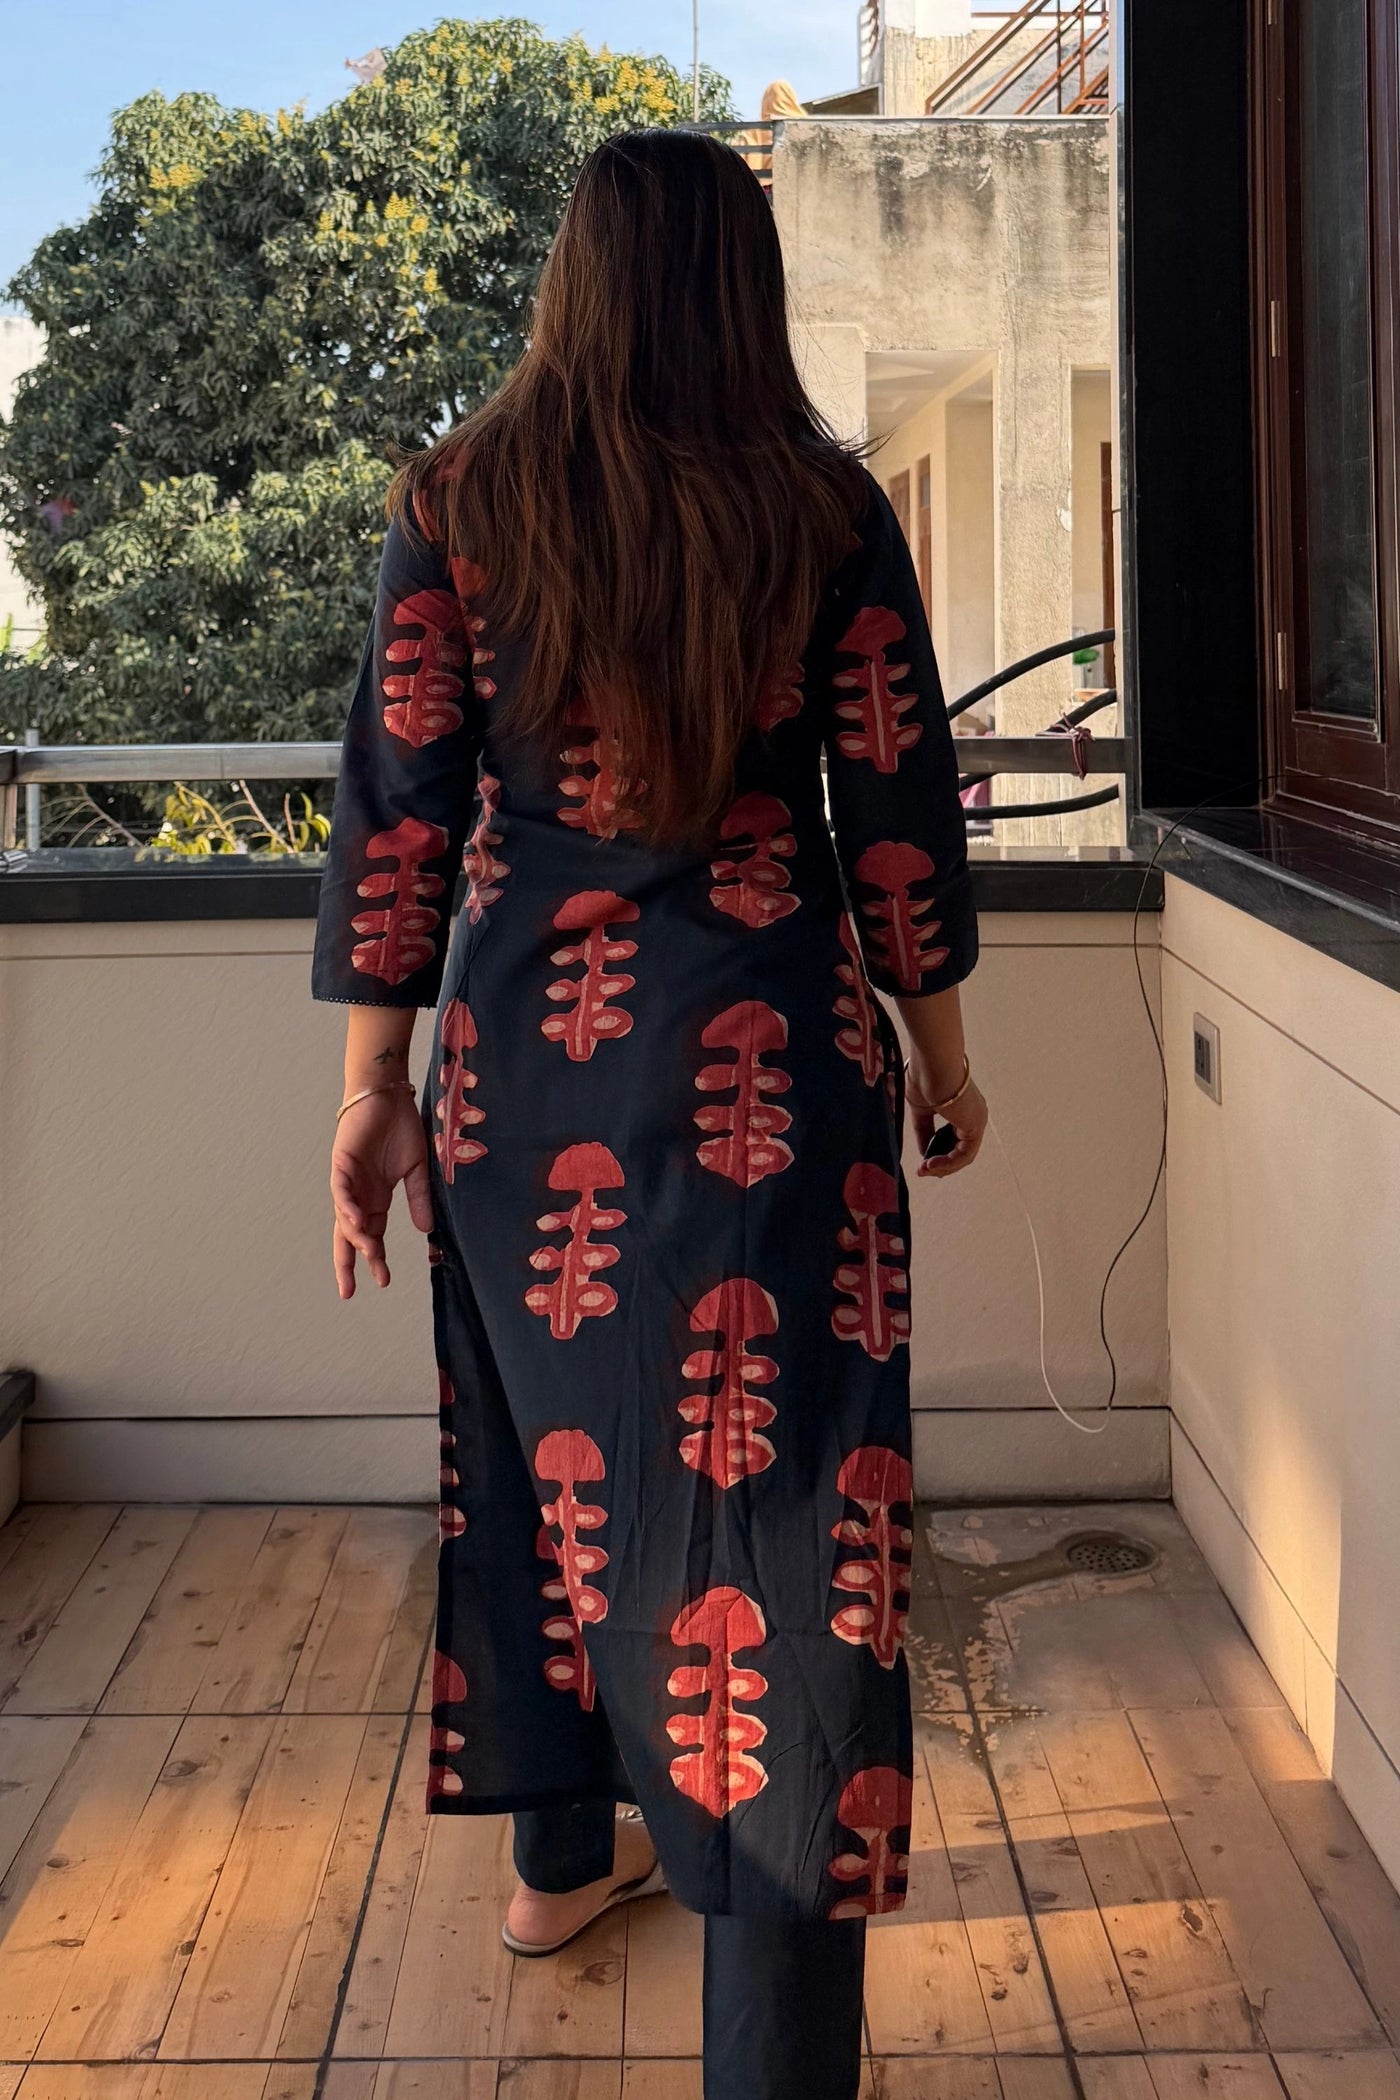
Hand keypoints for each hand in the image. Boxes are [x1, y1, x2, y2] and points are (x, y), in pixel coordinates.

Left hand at [330, 1088, 433, 1296]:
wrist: (388, 1094)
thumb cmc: (400, 1127)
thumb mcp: (416, 1170)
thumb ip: (418, 1199)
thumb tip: (426, 1231)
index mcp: (376, 1198)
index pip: (371, 1236)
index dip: (375, 1259)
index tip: (384, 1282)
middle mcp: (359, 1194)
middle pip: (348, 1235)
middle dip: (347, 1263)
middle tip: (349, 1291)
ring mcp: (348, 1179)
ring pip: (345, 1217)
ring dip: (355, 1237)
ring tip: (368, 1255)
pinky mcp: (342, 1163)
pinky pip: (341, 1190)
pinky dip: (347, 1207)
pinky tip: (357, 1222)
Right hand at [907, 1062, 987, 1180]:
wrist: (932, 1064)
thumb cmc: (924, 1077)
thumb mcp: (920, 1108)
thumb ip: (923, 1130)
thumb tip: (923, 1152)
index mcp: (962, 1107)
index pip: (954, 1137)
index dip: (938, 1152)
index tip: (922, 1162)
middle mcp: (974, 1114)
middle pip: (960, 1148)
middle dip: (941, 1163)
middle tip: (923, 1171)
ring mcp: (976, 1120)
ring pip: (964, 1155)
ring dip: (943, 1166)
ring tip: (925, 1170)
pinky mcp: (975, 1126)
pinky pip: (964, 1154)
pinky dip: (948, 1163)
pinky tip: (931, 1165)